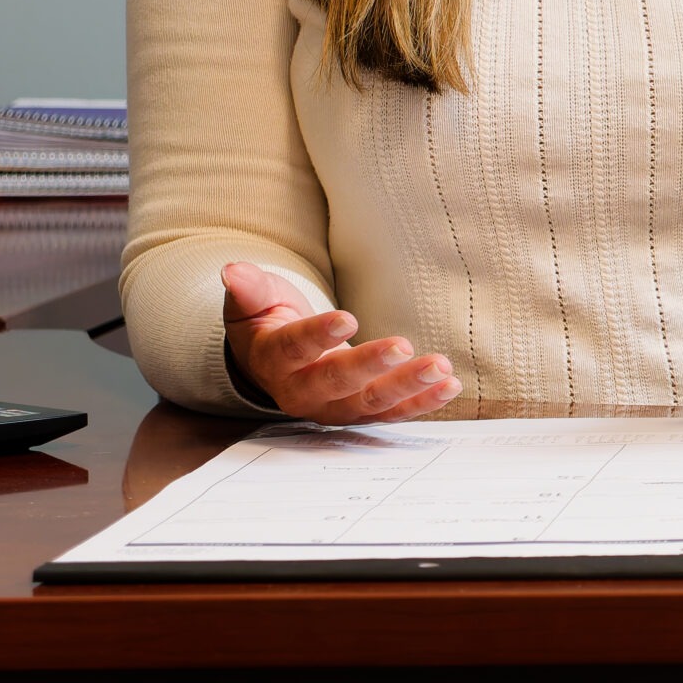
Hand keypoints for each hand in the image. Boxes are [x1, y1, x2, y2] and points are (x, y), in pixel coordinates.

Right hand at [220, 260, 461, 423]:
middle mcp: (302, 391)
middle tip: (404, 346)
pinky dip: (422, 403)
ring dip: (408, 388)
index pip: (294, 348)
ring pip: (370, 403)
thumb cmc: (268, 325)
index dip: (318, 335)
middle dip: (370, 367)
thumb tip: (232, 269)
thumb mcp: (254, 303)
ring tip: (441, 368)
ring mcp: (334, 407)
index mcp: (274, 360)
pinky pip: (393, 413)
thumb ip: (249, 289)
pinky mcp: (362, 411)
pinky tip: (450, 385)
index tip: (347, 317)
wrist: (276, 363)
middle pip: (336, 383)